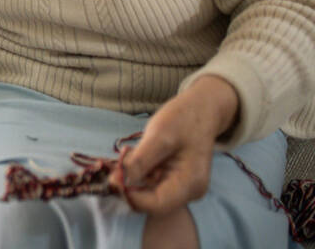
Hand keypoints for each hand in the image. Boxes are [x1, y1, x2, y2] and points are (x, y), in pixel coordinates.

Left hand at [115, 75, 238, 214]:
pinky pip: (150, 182)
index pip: (156, 205)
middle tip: (118, 160)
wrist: (201, 109)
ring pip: (147, 191)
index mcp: (190, 185)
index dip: (131, 195)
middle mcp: (188, 192)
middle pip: (150, 201)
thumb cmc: (183, 119)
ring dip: (131, 176)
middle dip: (129, 184)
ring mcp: (181, 187)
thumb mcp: (159, 135)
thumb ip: (140, 161)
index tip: (113, 176)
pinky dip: (138, 171)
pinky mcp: (172, 180)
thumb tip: (119, 183)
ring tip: (130, 152)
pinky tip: (135, 154)